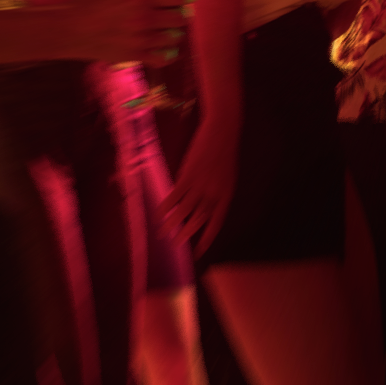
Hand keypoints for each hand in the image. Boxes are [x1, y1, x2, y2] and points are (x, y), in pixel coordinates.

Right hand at [61, 0, 188, 65]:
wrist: (69, 30)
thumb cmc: (86, 4)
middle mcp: (145, 17)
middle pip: (178, 18)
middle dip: (180, 15)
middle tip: (177, 15)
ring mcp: (141, 38)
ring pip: (173, 38)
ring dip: (173, 34)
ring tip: (170, 32)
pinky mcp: (134, 55)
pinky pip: (160, 59)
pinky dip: (166, 55)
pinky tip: (165, 51)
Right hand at [166, 112, 237, 253]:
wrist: (222, 131)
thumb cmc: (225, 152)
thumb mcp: (226, 177)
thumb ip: (215, 193)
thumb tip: (201, 207)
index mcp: (226, 196)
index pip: (216, 224)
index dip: (206, 239)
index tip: (198, 253)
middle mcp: (213, 194)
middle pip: (198, 220)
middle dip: (185, 235)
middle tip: (174, 246)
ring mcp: (200, 185)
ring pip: (184, 211)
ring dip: (172, 224)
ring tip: (162, 235)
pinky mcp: (188, 176)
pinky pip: (174, 196)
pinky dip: (165, 207)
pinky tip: (158, 215)